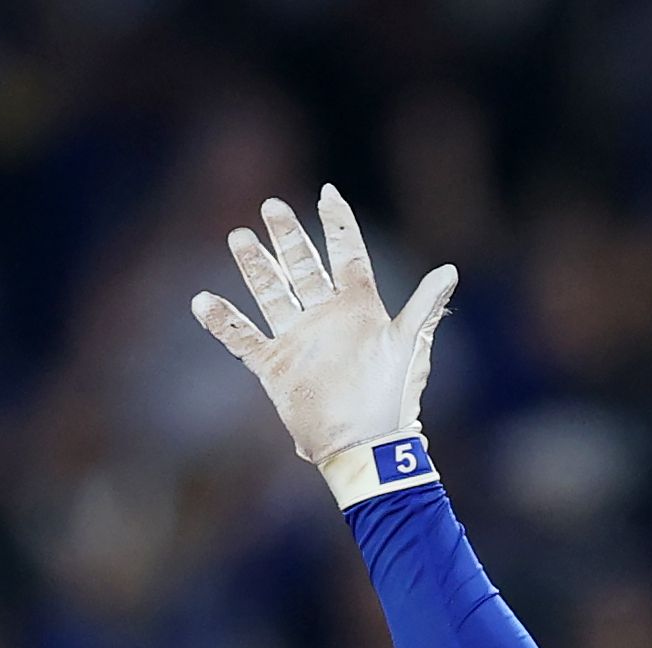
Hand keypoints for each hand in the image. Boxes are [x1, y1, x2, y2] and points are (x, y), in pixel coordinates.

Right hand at [192, 186, 455, 498]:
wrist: (368, 449)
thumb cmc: (393, 400)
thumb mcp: (410, 347)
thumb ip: (425, 306)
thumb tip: (449, 271)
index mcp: (359, 308)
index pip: (347, 254)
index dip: (338, 224)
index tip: (327, 193)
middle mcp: (325, 317)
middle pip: (302, 266)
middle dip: (287, 237)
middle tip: (272, 207)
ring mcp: (299, 340)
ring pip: (271, 293)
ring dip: (255, 267)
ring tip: (239, 238)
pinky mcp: (276, 368)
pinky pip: (243, 340)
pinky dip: (223, 322)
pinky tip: (202, 301)